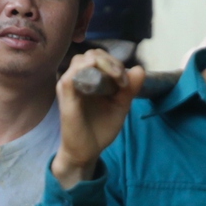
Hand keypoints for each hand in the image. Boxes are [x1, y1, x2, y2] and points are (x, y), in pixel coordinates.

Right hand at [51, 49, 144, 188]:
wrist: (87, 151)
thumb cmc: (100, 129)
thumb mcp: (120, 106)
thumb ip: (130, 89)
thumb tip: (140, 69)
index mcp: (90, 79)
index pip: (101, 57)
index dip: (115, 63)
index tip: (126, 82)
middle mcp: (78, 79)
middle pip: (92, 54)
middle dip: (111, 62)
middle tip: (121, 81)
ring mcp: (70, 86)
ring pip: (82, 60)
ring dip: (102, 65)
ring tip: (115, 81)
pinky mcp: (65, 96)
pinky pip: (70, 76)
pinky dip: (84, 71)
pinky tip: (99, 80)